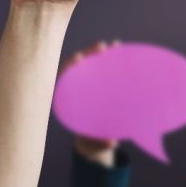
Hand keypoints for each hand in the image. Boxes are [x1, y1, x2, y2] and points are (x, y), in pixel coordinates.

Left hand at [61, 40, 120, 166]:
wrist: (93, 136)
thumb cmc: (90, 136)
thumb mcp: (93, 138)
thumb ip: (100, 140)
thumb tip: (112, 142)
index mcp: (68, 99)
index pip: (64, 77)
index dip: (70, 65)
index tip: (79, 57)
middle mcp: (76, 86)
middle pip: (79, 65)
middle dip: (89, 53)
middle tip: (102, 47)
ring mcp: (86, 81)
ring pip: (91, 62)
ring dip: (101, 52)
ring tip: (116, 44)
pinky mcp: (97, 80)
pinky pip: (102, 67)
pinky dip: (111, 58)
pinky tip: (121, 50)